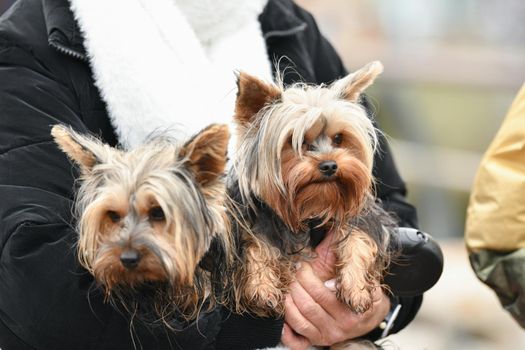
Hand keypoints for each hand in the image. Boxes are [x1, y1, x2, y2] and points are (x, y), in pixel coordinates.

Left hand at [281, 230, 390, 347]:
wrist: (371, 315)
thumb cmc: (366, 290)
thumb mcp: (366, 275)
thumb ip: (353, 266)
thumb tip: (336, 245)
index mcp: (353, 309)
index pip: (322, 293)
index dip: (307, 277)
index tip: (302, 264)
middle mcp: (341, 325)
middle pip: (308, 305)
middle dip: (296, 284)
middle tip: (293, 271)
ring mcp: (328, 335)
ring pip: (300, 319)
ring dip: (288, 300)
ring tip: (288, 285)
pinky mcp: (318, 341)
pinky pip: (296, 337)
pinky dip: (286, 324)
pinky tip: (283, 309)